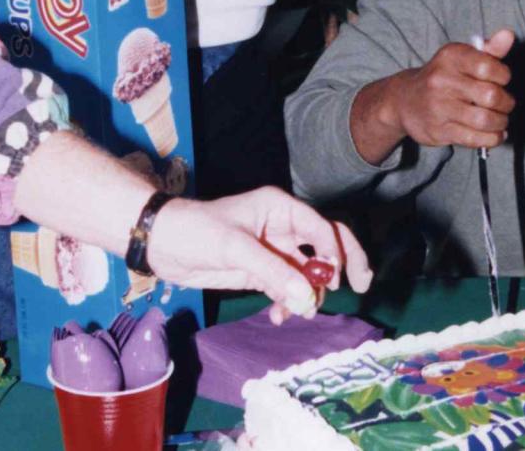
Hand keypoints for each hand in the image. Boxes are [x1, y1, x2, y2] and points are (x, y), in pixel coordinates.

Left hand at [146, 186, 372, 323]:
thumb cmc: (198, 231)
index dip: (336, 251)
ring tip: (302, 313)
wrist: (161, 244)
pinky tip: (279, 315)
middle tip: (362, 285)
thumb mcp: (236, 249)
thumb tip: (307, 298)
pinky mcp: (261, 271)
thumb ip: (273, 272)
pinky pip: (286, 287)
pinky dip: (288, 301)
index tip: (339, 278)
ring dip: (308, 292)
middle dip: (343, 265)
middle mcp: (283, 228)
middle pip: (324, 245)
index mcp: (281, 209)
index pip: (321, 228)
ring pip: (306, 272)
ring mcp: (273, 251)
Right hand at [390, 28, 515, 148]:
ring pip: (485, 120)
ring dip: (501, 122)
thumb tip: (509, 35)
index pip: (488, 66)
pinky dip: (492, 138)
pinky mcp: (438, 131)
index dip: (503, 76)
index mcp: (450, 57)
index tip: (502, 80)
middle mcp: (442, 80)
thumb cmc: (443, 76)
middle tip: (505, 104)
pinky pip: (475, 138)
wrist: (404, 100)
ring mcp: (438, 107)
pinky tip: (495, 133)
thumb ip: (488, 49)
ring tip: (501, 119)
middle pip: (491, 96)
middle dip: (506, 102)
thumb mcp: (461, 57)